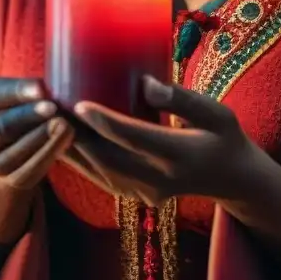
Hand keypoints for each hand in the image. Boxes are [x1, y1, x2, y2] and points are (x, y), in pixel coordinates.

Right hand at [0, 77, 73, 190]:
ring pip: (13, 154)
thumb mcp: (25, 90)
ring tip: (65, 125)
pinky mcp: (9, 181)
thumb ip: (33, 88)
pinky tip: (65, 142)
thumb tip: (50, 89)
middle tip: (54, 107)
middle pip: (0, 127)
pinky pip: (27, 172)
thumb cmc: (27, 105)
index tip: (41, 89)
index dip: (16, 91)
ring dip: (41, 139)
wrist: (21, 144)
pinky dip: (47, 156)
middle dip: (29, 117)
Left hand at [65, 75, 256, 206]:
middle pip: (108, 159)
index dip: (104, 122)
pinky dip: (82, 161)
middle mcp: (160, 179)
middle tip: (50, 111)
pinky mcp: (138, 196)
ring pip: (100, 173)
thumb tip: (145, 83)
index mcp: (179, 154)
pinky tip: (64, 143)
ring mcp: (147, 192)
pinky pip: (104, 179)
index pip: (134, 138)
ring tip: (48, 125)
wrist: (232, 178)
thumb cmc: (224, 136)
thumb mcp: (216, 112)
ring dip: (73, 151)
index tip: (78, 103)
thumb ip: (182, 99)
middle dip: (76, 136)